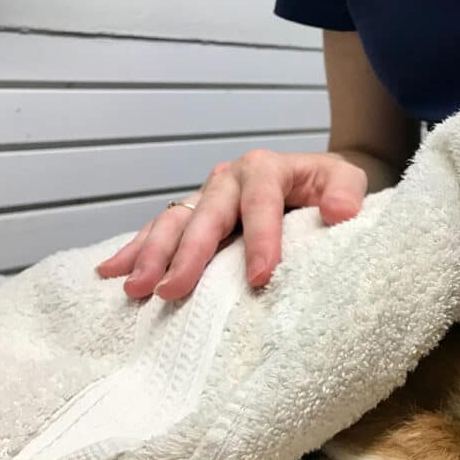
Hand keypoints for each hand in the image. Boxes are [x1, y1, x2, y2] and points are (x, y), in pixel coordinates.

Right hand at [97, 151, 367, 299]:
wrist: (316, 181)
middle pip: (205, 215)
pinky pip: (159, 232)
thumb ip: (346, 192)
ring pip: (173, 223)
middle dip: (187, 253)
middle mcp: (229, 179)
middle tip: (172, 290)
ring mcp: (206, 198)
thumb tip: (340, 212)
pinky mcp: (194, 216)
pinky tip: (112, 273)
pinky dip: (135, 251)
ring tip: (136, 288)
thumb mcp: (347, 179)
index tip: (260, 277)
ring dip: (151, 255)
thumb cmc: (329, 186)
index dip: (260, 240)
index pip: (260, 204)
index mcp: (265, 169)